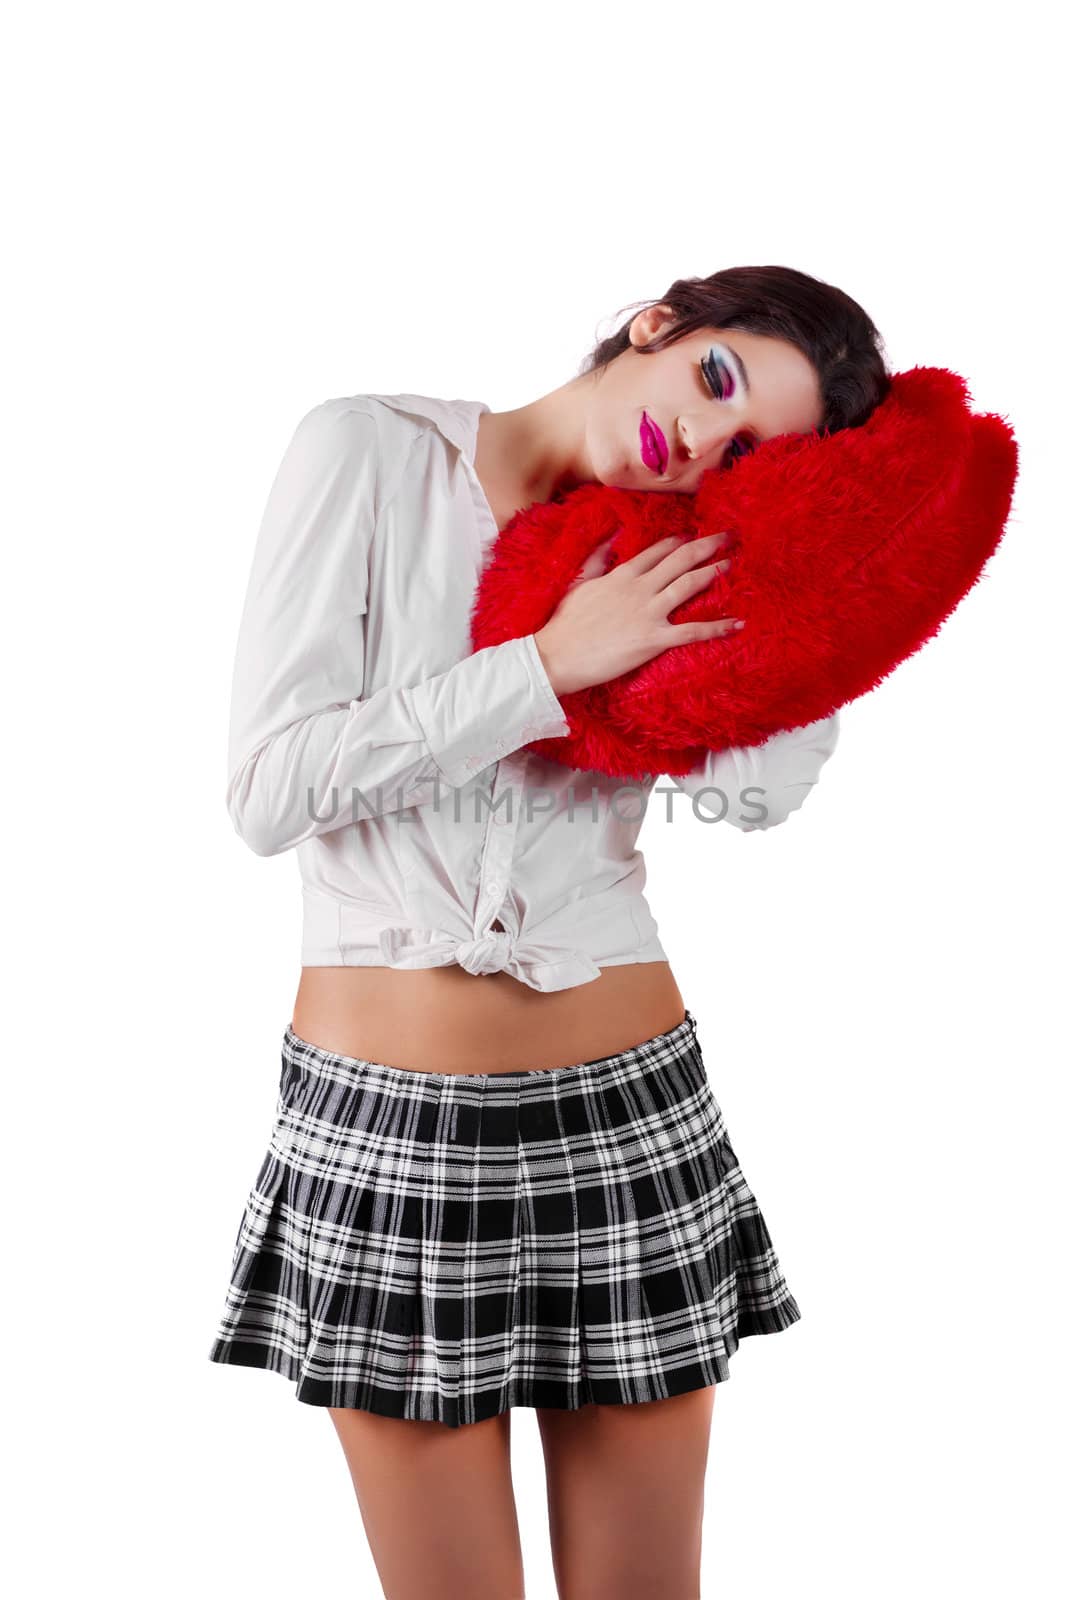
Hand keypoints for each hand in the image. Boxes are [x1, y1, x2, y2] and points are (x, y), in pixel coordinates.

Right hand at [533, 531, 741, 696]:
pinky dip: (715, 628)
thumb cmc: (565, 623)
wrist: (556, 656)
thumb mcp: (579, 582)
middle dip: (707, 546)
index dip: (679, 542)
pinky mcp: (652, 640)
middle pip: (680, 560)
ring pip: (688, 586)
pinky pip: (691, 632)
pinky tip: (736, 624)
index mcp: (622, 575)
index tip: (695, 536)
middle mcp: (639, 588)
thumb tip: (611, 535)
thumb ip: (598, 557)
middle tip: (728, 536)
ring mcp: (647, 613)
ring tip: (733, 564)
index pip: (657, 551)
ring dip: (714, 573)